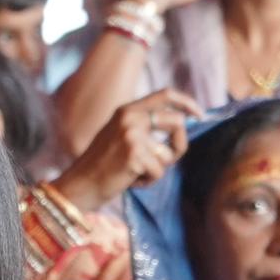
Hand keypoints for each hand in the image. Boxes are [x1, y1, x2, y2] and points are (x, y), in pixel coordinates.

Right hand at [55, 90, 189, 215]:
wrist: (80, 184)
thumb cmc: (103, 165)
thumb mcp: (121, 136)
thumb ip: (145, 128)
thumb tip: (182, 125)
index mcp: (127, 110)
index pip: (164, 95)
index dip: (186, 103)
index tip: (199, 114)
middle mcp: (130, 117)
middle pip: (176, 124)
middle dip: (179, 146)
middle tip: (165, 161)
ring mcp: (132, 135)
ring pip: (168, 154)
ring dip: (156, 169)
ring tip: (134, 172)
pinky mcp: (134, 155)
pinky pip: (158, 172)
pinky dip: (148, 181)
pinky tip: (130, 180)